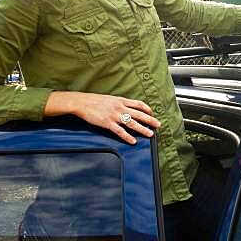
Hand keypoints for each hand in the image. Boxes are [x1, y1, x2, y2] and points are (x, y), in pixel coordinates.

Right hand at [45, 91, 160, 144]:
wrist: (82, 102)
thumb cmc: (94, 101)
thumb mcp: (110, 99)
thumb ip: (119, 103)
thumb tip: (126, 106)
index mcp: (121, 100)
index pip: (138, 104)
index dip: (147, 109)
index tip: (152, 113)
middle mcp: (120, 107)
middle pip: (139, 114)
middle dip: (150, 120)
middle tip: (158, 125)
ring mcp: (114, 115)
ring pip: (132, 123)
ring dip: (142, 129)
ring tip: (150, 134)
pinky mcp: (107, 123)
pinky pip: (120, 131)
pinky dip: (128, 137)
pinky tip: (133, 141)